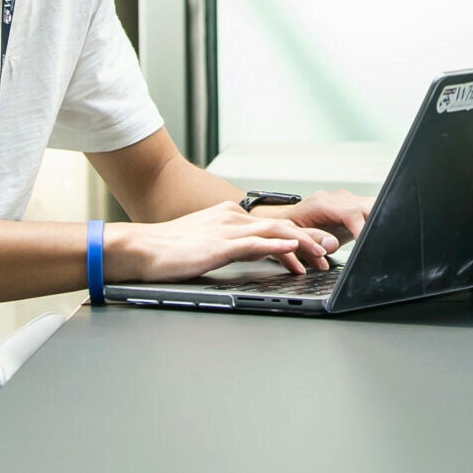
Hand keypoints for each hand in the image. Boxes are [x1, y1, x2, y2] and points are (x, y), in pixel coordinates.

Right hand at [108, 202, 338, 281]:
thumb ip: (231, 245)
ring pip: (276, 232)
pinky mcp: (220, 245)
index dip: (300, 236)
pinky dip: (278, 247)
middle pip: (282, 225)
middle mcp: (232, 218)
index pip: (273, 225)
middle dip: (310, 239)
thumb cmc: (168, 250)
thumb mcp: (206, 243)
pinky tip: (294, 252)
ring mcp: (227, 229)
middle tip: (330, 252)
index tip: (317, 248)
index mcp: (229, 216)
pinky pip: (256, 243)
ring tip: (321, 256)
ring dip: (303, 244)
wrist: (141, 249)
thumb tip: (254, 254)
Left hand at [258, 189, 370, 248]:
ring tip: (378, 239)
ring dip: (377, 221)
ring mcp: (345, 202)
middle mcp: (335, 199)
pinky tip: (375, 235)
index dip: (362, 228)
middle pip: (365, 204)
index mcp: (321, 204)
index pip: (351, 212)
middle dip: (376, 221)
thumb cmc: (286, 230)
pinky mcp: (351, 208)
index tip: (367, 242)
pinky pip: (368, 211)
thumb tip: (330, 244)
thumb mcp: (293, 237)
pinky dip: (374, 222)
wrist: (283, 222)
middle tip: (379, 240)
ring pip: (371, 205)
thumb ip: (310, 240)